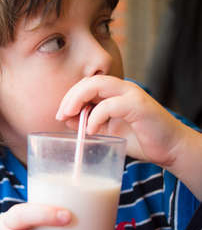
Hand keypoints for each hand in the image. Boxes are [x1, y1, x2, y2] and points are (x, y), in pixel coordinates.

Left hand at [56, 75, 186, 167]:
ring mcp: (131, 94)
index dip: (70, 97)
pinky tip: (90, 129)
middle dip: (70, 96)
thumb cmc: (139, 139)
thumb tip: (66, 119)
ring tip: (69, 116)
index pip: (86, 85)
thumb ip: (88, 123)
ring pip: (98, 84)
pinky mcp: (139, 106)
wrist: (169, 148)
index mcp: (114, 93)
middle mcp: (122, 89)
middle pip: (89, 81)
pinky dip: (96, 115)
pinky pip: (111, 105)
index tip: (60, 114)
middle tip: (61, 114)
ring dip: (78, 99)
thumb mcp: (107, 131)